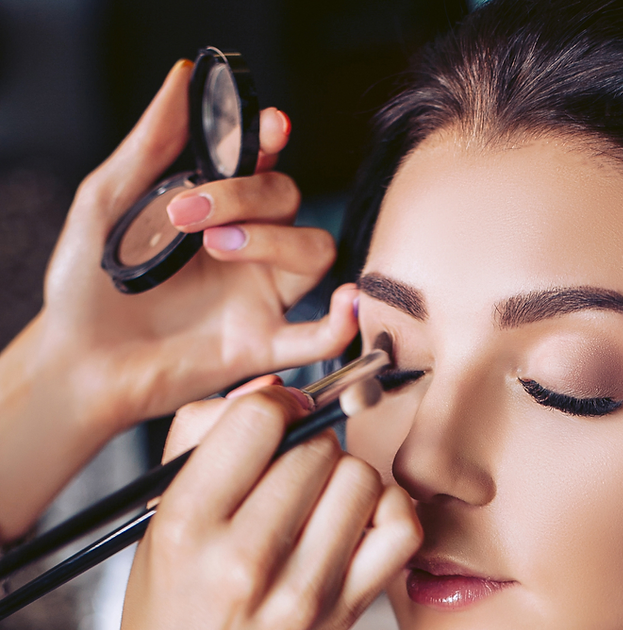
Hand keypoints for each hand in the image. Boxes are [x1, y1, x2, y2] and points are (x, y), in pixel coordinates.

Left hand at [41, 58, 357, 426]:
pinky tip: (343, 303)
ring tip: (218, 248)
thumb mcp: (108, 201)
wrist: (80, 361)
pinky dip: (342, 322)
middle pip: (289, 200)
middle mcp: (248, 249)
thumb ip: (152, 143)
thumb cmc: (87, 286)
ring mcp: (260, 296)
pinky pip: (319, 336)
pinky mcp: (261, 345)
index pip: (263, 163)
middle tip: (187, 214)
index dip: (273, 140)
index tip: (268, 127)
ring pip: (315, 251)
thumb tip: (184, 76)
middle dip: (246, 195)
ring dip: (277, 239)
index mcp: (216, 211)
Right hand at [54, 385, 421, 629]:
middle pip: (317, 448)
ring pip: (360, 479)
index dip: (274, 404)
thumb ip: (203, 434)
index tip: (275, 418)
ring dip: (344, 475)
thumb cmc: (171, 602)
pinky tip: (357, 518)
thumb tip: (273, 387)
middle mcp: (244, 562)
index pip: (257, 420)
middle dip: (307, 445)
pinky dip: (386, 508)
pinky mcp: (346, 612)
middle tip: (291, 470)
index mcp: (188, 526)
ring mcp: (303, 593)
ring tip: (320, 496)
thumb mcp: (161, 515)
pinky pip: (400, 527)